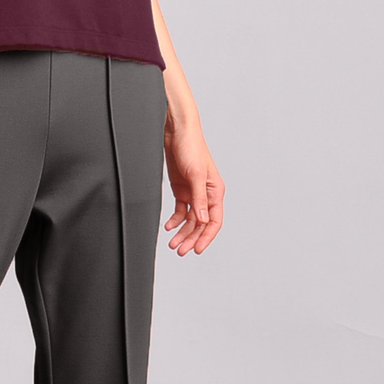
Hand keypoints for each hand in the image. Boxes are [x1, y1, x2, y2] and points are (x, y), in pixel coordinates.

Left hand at [163, 116, 223, 255]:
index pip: (214, 221)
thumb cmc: (191, 148)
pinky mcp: (181, 189)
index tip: (196, 249)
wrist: (177, 132)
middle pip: (201, 224)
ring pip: (190, 220)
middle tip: (180, 251)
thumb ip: (199, 198)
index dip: (206, 237)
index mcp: (215, 191)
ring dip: (182, 232)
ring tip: (172, 244)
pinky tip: (168, 227)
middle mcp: (206, 194)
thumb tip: (202, 220)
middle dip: (191, 238)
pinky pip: (180, 210)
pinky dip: (175, 220)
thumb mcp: (196, 174)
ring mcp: (193, 192)